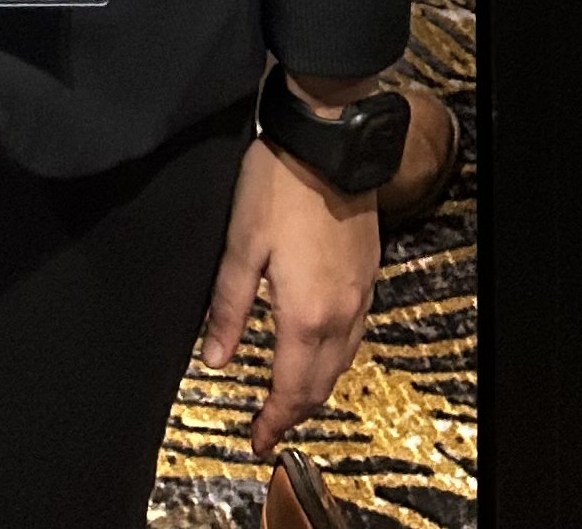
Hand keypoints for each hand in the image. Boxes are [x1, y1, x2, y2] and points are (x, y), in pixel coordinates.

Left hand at [200, 132, 379, 456]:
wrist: (327, 141)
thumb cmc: (279, 186)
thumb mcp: (240, 246)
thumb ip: (227, 307)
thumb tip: (213, 359)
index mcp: (307, 314)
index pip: (292, 388)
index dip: (273, 420)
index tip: (257, 440)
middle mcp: (342, 312)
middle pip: (321, 383)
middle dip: (294, 411)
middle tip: (270, 427)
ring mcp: (360, 293)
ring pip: (341, 360)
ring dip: (316, 385)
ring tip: (289, 395)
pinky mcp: (367, 272)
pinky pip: (353, 332)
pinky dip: (333, 354)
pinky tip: (316, 345)